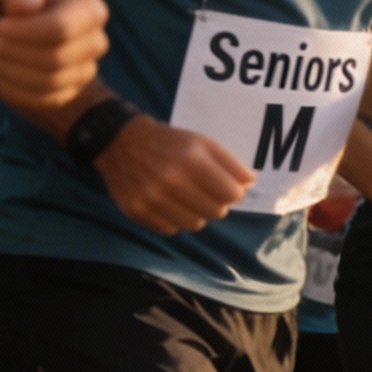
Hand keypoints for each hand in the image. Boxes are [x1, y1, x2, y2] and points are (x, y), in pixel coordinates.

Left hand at [0, 0, 105, 109]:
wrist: (26, 10)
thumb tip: (25, 7)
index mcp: (91, 10)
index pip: (61, 29)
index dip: (24, 32)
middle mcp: (97, 42)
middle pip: (58, 59)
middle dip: (17, 53)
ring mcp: (87, 68)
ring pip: (54, 82)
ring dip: (15, 73)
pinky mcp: (72, 88)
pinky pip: (49, 99)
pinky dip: (20, 92)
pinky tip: (1, 76)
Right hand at [95, 119, 252, 234]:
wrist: (121, 142)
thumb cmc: (170, 143)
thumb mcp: (203, 142)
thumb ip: (231, 163)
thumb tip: (251, 184)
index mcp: (192, 159)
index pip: (232, 194)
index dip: (233, 192)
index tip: (225, 186)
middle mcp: (171, 180)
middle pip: (216, 212)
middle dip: (216, 203)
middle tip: (204, 191)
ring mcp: (152, 198)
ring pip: (195, 224)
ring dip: (196, 213)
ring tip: (186, 197)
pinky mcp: (137, 211)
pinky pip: (172, 229)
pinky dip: (174, 219)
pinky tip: (167, 202)